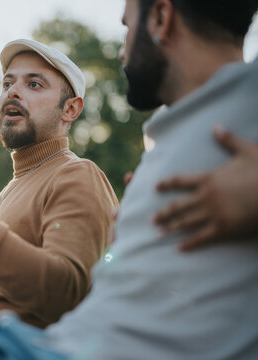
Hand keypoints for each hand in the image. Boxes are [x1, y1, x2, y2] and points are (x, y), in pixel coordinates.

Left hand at [154, 127, 257, 250]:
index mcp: (209, 178)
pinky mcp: (224, 228)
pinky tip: (179, 248)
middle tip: (151, 219)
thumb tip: (215, 127)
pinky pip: (203, 237)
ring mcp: (214, 213)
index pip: (181, 181)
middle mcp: (206, 196)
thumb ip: (228, 140)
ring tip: (158, 233)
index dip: (167, 184)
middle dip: (164, 212)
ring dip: (171, 227)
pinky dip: (190, 244)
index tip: (156, 187)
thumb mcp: (247, 151)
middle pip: (178, 205)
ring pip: (186, 222)